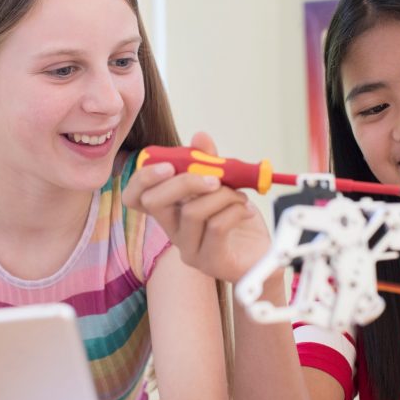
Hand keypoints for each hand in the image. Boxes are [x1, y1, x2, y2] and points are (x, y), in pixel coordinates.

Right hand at [123, 132, 271, 282]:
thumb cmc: (239, 221)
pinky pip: (216, 227)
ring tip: (240, 196)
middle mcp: (173, 232)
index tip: (168, 165)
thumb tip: (200, 137)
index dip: (142, 179)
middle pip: (155, 202)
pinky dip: (235, 210)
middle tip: (215, 177)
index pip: (135, 198)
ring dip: (222, 195)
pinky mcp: (211, 261)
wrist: (263, 255)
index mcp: (171, 211)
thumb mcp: (225, 185)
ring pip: (191, 212)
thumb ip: (210, 163)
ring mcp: (189, 250)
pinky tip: (247, 209)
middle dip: (184, 181)